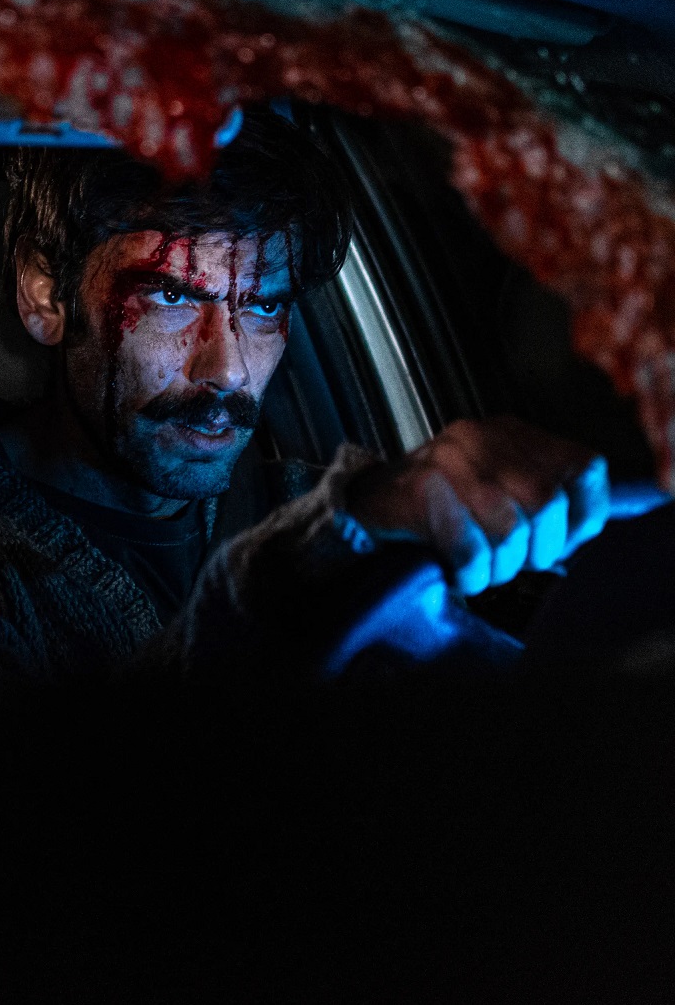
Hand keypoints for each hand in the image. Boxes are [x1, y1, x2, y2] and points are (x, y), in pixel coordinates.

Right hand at [345, 417, 609, 595]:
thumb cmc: (438, 510)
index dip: (582, 517)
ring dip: (496, 567)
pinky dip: (466, 572)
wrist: (360, 511)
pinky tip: (453, 571)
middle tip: (507, 564)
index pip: (581, 467)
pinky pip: (467, 547)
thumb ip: (554, 492)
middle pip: (545, 504)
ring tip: (477, 569)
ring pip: (507, 529)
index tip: (558, 543)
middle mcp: (479, 437)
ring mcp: (445, 461)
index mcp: (508, 432)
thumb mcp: (499, 488)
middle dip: (534, 551)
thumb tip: (645, 502)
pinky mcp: (416, 492)